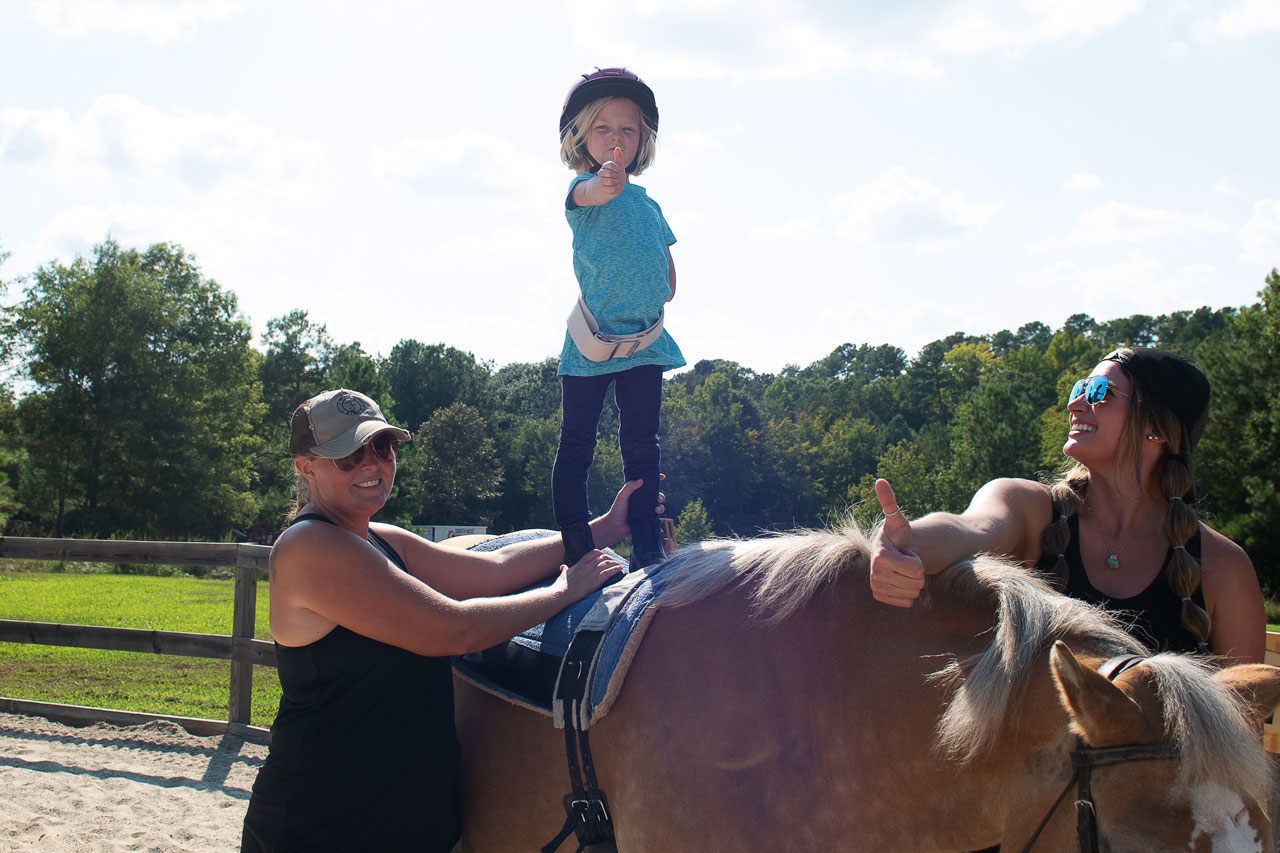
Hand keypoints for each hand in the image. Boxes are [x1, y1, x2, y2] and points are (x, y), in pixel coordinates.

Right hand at [562, 549, 623, 598]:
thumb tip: (563, 566)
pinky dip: (615, 570)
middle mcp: (586, 566)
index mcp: (580, 563)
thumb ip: (565, 569)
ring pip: (606, 564)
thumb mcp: (563, 574)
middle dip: (610, 558)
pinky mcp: (594, 582)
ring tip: (619, 564)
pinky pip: (607, 573)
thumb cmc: (561, 586)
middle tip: (614, 561)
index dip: (601, 553)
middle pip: (602, 558)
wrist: (561, 594)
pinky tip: (619, 568)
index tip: (605, 556)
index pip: (593, 553)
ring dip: (614, 563)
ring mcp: (591, 574)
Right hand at [596, 146, 626, 198]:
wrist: (615, 186)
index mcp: (604, 166)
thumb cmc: (617, 174)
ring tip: (615, 182)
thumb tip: (617, 148)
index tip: (617, 170)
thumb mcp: (619, 165)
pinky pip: (613, 189)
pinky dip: (616, 188)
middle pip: (611, 174)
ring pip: (611, 182)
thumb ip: (618, 157)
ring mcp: (601, 181)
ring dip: (616, 183)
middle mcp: (600, 173)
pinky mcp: (603, 189)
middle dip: (617, 176)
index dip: (617, 168)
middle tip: (616, 177)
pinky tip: (614, 187)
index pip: (611, 165)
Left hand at [597, 475, 665, 543]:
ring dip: (661, 506)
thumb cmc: (617, 510)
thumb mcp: (622, 496)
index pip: (648, 484)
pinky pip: (657, 516)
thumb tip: (641, 480)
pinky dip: (659, 515)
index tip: (663, 476)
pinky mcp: (648, 518)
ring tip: (657, 509)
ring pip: (658, 505)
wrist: (616, 527)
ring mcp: (646, 510)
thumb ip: (629, 487)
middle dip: (661, 496)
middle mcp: (643, 500)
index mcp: (637, 493)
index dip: (656, 479)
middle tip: (659, 498)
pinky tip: (656, 514)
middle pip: (656, 495)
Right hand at [869, 478, 926, 607]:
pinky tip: (901, 581)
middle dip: (917, 573)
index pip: (916, 571)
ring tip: (904, 571)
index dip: (917, 562)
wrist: (894, 553)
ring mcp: (876, 587)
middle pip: (915, 584)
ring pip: (911, 595)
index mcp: (879, 557)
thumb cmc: (900, 535)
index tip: (907, 552)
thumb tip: (880, 480)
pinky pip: (906, 603)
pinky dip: (909, 594)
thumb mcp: (898, 520)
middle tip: (907, 561)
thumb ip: (889, 502)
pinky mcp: (881, 598)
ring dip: (914, 584)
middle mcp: (874, 575)